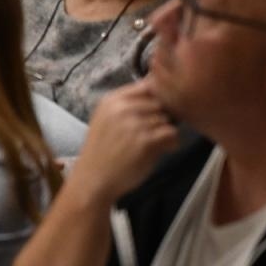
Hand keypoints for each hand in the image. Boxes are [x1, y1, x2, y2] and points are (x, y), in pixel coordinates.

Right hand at [71, 81, 179, 205]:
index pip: (147, 85)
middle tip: (155, 132)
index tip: (156, 112)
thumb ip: (127, 104)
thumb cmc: (102, 151)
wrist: (93, 179)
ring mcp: (134, 125)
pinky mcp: (145, 142)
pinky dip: (171, 143)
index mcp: (111, 100)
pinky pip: (172, 134)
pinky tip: (162, 150)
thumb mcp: (106, 119)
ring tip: (155, 144)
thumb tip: (158, 89)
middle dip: (162, 117)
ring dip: (166, 131)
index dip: (157, 98)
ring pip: (167, 119)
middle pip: (160, 103)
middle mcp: (122, 108)